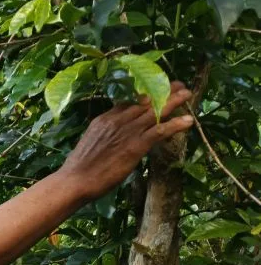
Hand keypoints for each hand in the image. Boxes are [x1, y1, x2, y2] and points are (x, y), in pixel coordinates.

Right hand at [59, 81, 193, 200]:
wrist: (75, 180)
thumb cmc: (79, 168)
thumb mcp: (90, 142)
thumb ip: (104, 135)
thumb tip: (112, 137)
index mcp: (104, 119)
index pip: (128, 102)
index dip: (144, 95)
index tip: (155, 90)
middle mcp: (116, 121)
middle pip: (143, 102)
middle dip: (162, 91)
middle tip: (178, 84)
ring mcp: (126, 132)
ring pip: (154, 112)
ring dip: (173, 102)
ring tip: (187, 94)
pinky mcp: (135, 146)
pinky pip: (159, 131)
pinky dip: (175, 125)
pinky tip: (188, 121)